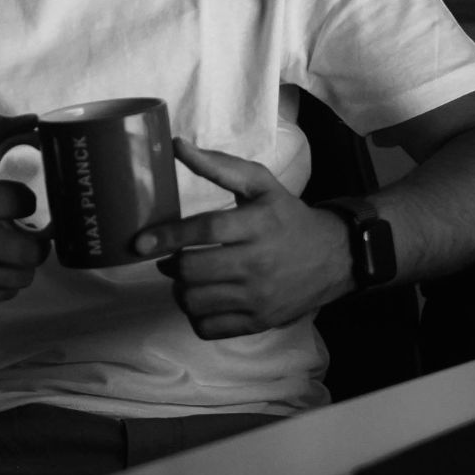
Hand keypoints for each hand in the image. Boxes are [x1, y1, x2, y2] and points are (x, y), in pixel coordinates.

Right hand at [0, 114, 49, 306]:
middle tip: (29, 229)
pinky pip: (6, 293)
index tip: (18, 199)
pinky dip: (9, 278)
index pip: (22, 202)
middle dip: (37, 238)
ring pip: (23, 276)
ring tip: (15, 246)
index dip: (26, 199)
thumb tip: (34, 120)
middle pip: (31, 249)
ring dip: (25, 260)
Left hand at [133, 137, 352, 338]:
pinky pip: (210, 328)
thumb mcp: (260, 183)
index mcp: (256, 225)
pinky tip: (202, 298)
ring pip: (196, 302)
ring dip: (180, 290)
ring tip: (186, 278)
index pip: (205, 230)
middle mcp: (257, 263)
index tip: (140, 242)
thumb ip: (218, 165)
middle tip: (172, 258)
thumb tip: (177, 145)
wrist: (333, 256)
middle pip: (194, 270)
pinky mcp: (259, 323)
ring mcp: (259, 298)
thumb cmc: (287, 215)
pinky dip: (195, 315)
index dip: (169, 235)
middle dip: (172, 264)